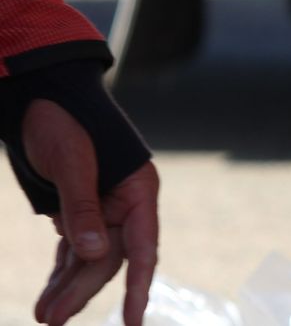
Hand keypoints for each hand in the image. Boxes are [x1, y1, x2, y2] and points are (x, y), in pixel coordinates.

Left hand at [22, 100, 159, 325]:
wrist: (38, 97)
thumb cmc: (61, 120)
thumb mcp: (70, 161)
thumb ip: (82, 207)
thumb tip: (93, 254)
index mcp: (138, 189)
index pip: (142, 247)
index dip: (137, 286)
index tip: (130, 321)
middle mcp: (126, 203)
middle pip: (108, 259)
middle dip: (80, 290)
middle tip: (50, 321)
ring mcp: (102, 208)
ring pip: (89, 259)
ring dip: (67, 287)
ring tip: (43, 317)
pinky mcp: (79, 210)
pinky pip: (74, 249)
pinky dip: (61, 272)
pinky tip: (48, 294)